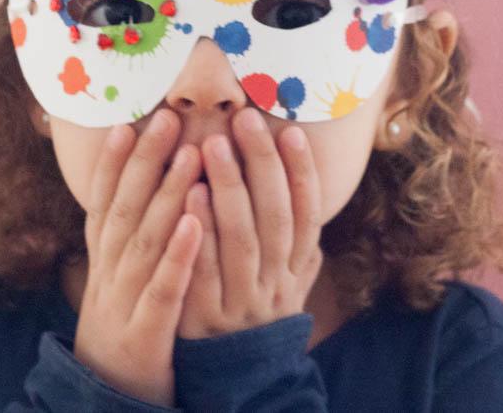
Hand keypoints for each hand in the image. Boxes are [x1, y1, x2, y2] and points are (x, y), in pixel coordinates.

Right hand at [73, 109, 202, 407]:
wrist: (108, 394)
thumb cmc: (125, 321)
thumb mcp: (118, 274)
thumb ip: (128, 232)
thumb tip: (142, 184)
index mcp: (105, 258)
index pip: (105, 200)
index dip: (114, 162)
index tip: (127, 120)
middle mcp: (110, 271)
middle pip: (125, 209)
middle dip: (144, 162)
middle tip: (165, 118)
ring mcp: (125, 299)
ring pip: (146, 240)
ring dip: (166, 196)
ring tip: (188, 155)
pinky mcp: (146, 329)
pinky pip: (165, 287)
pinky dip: (178, 254)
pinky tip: (196, 223)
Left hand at [177, 107, 323, 338]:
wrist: (231, 382)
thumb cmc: (256, 319)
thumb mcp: (289, 285)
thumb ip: (302, 247)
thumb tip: (314, 194)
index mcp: (296, 270)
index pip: (307, 215)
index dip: (302, 173)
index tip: (291, 131)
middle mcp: (275, 284)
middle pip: (275, 217)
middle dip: (262, 165)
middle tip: (246, 120)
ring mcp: (242, 300)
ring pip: (242, 238)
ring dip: (229, 188)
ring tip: (213, 143)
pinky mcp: (205, 315)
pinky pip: (205, 267)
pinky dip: (199, 230)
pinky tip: (188, 195)